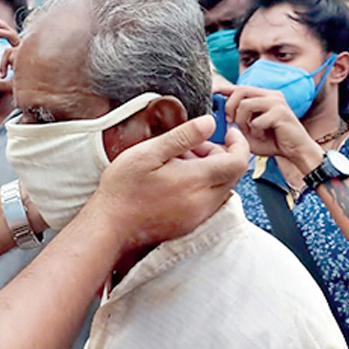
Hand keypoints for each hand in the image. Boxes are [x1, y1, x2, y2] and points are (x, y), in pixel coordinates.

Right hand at [0, 17, 19, 93]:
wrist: (39, 87)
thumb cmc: (26, 86)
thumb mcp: (11, 86)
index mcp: (25, 58)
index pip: (10, 55)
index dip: (3, 65)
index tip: (1, 75)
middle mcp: (26, 50)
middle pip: (12, 37)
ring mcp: (24, 48)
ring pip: (13, 33)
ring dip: (2, 28)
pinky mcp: (21, 47)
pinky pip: (13, 35)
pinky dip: (5, 28)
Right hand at [89, 115, 249, 252]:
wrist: (110, 226)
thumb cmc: (124, 188)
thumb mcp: (148, 152)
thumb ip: (183, 136)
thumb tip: (210, 123)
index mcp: (196, 180)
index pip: (237, 161)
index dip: (239, 142)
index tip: (228, 130)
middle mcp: (203, 201)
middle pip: (232, 174)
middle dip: (219, 154)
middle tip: (190, 146)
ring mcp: (198, 216)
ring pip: (221, 188)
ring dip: (210, 171)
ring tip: (177, 162)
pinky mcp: (190, 225)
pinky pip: (209, 201)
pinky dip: (201, 186)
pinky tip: (175, 181)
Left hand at [217, 84, 323, 171]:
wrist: (295, 152)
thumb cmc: (271, 141)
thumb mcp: (247, 130)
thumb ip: (234, 120)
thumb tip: (217, 114)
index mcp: (263, 96)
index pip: (239, 87)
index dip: (223, 89)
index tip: (211, 94)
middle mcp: (271, 95)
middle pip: (240, 91)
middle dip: (229, 107)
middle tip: (230, 121)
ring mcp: (277, 102)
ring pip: (245, 104)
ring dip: (242, 121)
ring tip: (250, 131)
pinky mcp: (281, 113)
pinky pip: (256, 120)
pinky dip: (255, 131)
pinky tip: (263, 136)